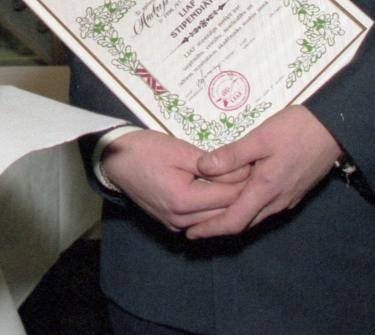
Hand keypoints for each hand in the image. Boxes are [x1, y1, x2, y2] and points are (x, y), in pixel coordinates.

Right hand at [99, 130, 249, 232]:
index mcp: (183, 200)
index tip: (260, 166)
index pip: (229, 197)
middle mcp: (180, 220)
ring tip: (243, 181)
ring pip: (215, 219)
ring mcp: (175, 225)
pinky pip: (201, 219)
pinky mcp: (172, 223)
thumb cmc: (146, 150)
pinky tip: (223, 192)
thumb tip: (244, 173)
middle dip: (243, 194)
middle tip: (257, 173)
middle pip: (225, 212)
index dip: (248, 182)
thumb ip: (214, 166)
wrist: (114, 160)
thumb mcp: (181, 151)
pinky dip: (215, 208)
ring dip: (230, 202)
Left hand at [184, 106, 341, 238]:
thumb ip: (231, 155)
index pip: (233, 221)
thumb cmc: (297, 130)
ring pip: (255, 216)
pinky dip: (247, 209)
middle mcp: (277, 201)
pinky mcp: (294, 191)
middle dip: (218, 227)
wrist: (335, 129)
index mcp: (266, 190)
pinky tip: (238, 199)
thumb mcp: (261, 138)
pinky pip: (266, 208)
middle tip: (193, 226)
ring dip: (233, 219)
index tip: (190, 233)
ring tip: (210, 215)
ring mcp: (287, 198)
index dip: (210, 229)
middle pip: (243, 223)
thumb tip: (202, 168)